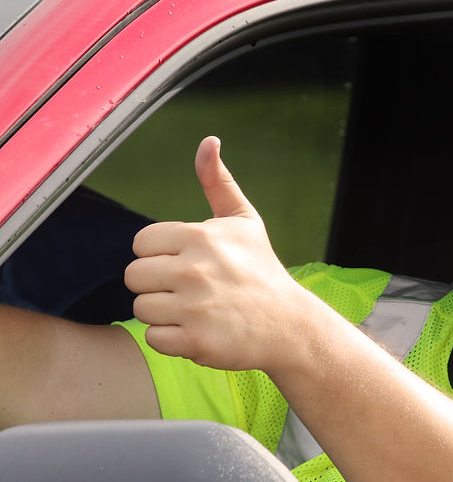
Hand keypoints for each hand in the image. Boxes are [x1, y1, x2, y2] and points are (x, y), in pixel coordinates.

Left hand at [124, 136, 313, 369]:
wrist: (289, 325)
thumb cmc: (261, 271)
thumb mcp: (244, 221)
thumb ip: (218, 181)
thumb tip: (209, 141)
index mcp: (200, 236)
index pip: (142, 243)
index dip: (162, 255)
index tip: (190, 263)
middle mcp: (194, 270)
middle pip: (134, 277)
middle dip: (158, 285)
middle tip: (192, 290)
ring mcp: (194, 308)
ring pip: (142, 308)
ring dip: (165, 313)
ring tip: (197, 311)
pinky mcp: (195, 341)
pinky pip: (154, 338)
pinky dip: (173, 340)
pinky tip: (200, 330)